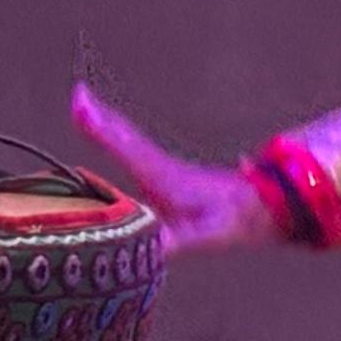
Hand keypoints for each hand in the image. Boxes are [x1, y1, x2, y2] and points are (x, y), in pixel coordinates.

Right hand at [71, 82, 280, 252]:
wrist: (263, 207)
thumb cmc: (231, 220)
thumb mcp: (202, 235)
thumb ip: (176, 241)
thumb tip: (150, 246)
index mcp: (161, 176)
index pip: (126, 146)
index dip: (101, 127)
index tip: (81, 99)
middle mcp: (159, 167)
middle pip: (123, 136)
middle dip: (97, 118)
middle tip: (76, 95)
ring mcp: (163, 169)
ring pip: (129, 141)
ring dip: (105, 125)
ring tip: (82, 107)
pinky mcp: (166, 175)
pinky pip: (134, 151)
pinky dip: (116, 139)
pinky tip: (108, 137)